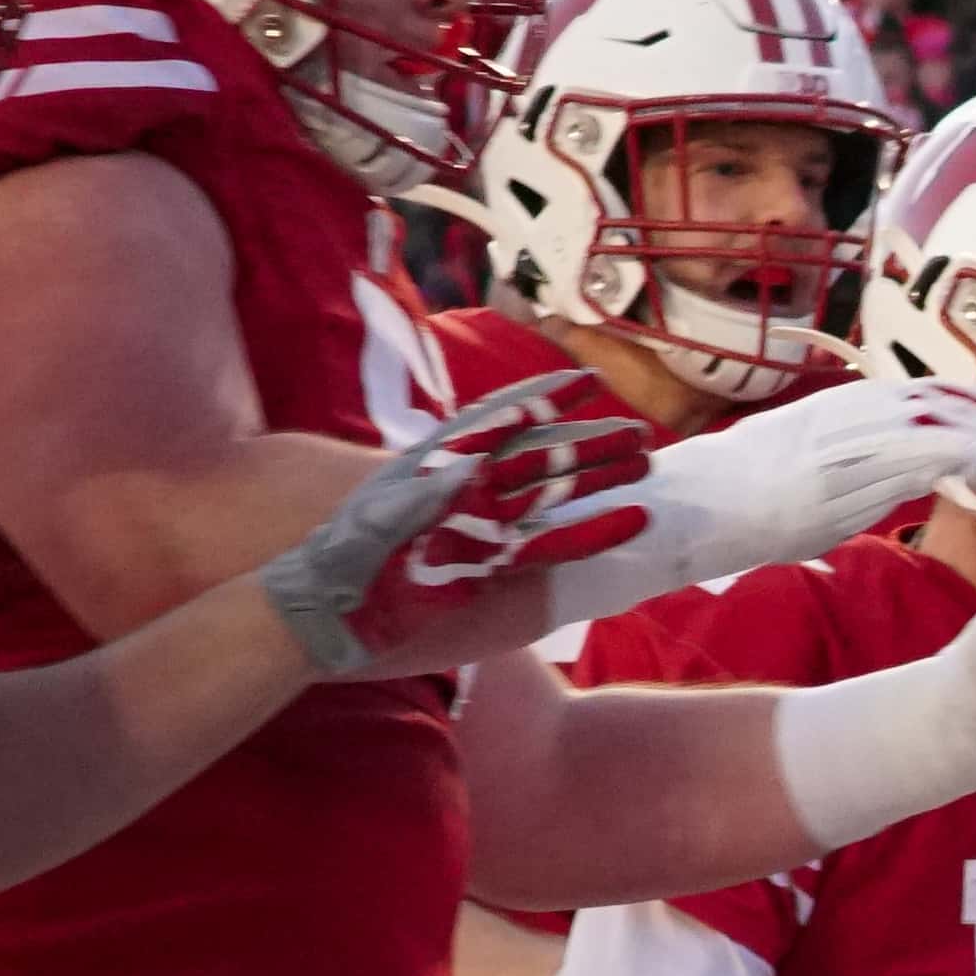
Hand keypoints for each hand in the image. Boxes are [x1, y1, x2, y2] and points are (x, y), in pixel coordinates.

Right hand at [263, 370, 657, 675]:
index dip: (542, 395)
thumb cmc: (356, 552)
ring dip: (603, 469)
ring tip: (648, 459)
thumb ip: (436, 481)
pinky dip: (598, 530)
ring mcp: (474, 513)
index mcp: (434, 457)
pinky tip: (636, 520)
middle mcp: (458, 476)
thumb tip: (471, 466)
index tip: (583, 379)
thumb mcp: (393, 500)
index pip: (498, 416)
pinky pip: (554, 541)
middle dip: (590, 436)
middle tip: (638, 430)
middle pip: (540, 447)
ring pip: (555, 483)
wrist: (327, 596)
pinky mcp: (485, 556)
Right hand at [529, 376, 975, 627]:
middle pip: (969, 401)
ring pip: (972, 425)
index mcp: (855, 402)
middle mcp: (864, 401)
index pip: (948, 394)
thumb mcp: (820, 479)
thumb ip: (869, 471)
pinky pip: (954, 451)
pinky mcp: (863, 457)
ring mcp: (863, 425)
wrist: (687, 509)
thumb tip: (908, 482)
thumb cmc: (742, 505)